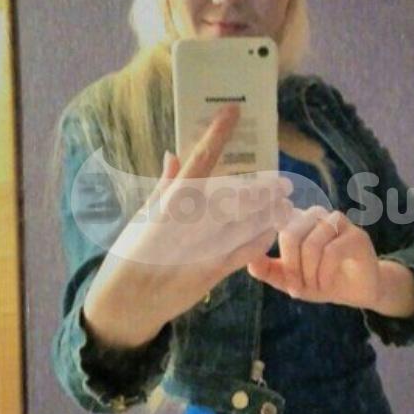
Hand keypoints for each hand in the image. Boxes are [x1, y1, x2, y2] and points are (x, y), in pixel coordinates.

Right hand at [84, 103, 293, 343]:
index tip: (233, 111)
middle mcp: (191, 221)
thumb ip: (163, 186)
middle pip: (237, 195)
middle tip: (281, 181)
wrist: (127, 301)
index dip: (217, 133)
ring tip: (285, 203)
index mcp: (170, 202)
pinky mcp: (213, 271)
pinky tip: (273, 229)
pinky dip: (262, 238)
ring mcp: (204, 248)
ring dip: (271, 211)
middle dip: (263, 187)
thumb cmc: (130, 254)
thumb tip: (175, 155)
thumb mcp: (141, 215)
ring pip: (248, 223)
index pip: (199, 159)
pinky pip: (246, 251)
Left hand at [246, 203, 382, 308]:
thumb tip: (250, 262)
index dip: (267, 236)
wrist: (359, 291)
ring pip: (311, 244)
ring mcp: (337, 223)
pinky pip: (332, 252)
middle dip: (291, 268)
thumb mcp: (291, 280)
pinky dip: (325, 273)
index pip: (276, 220)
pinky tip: (325, 284)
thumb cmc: (323, 280)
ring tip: (314, 287)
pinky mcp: (356, 235)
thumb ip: (270, 271)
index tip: (264, 257)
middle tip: (295, 289)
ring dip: (310, 273)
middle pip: (291, 234)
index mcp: (298, 221)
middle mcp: (316, 215)